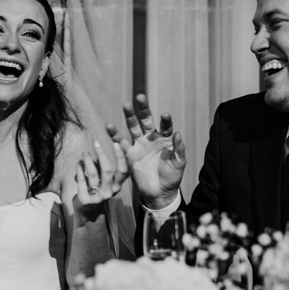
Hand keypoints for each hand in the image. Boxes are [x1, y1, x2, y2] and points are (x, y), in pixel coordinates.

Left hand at [75, 140, 127, 205]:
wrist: (89, 217)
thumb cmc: (98, 195)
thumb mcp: (105, 185)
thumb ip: (103, 171)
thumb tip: (98, 152)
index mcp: (117, 187)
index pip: (123, 171)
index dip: (120, 157)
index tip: (116, 144)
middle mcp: (109, 192)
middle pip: (107, 170)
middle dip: (101, 154)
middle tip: (96, 143)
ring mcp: (97, 197)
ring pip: (93, 174)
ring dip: (88, 160)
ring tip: (85, 153)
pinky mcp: (85, 200)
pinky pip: (81, 180)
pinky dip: (79, 170)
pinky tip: (78, 164)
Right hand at [106, 93, 185, 209]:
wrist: (159, 192)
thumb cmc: (172, 177)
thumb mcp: (179, 164)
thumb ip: (179, 149)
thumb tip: (177, 134)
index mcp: (165, 139)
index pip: (165, 126)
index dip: (165, 120)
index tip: (164, 115)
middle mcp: (152, 139)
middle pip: (147, 121)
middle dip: (143, 109)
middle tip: (140, 97)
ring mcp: (140, 145)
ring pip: (133, 128)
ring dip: (130, 117)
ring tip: (126, 105)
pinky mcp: (130, 154)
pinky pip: (121, 143)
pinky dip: (115, 135)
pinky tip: (109, 126)